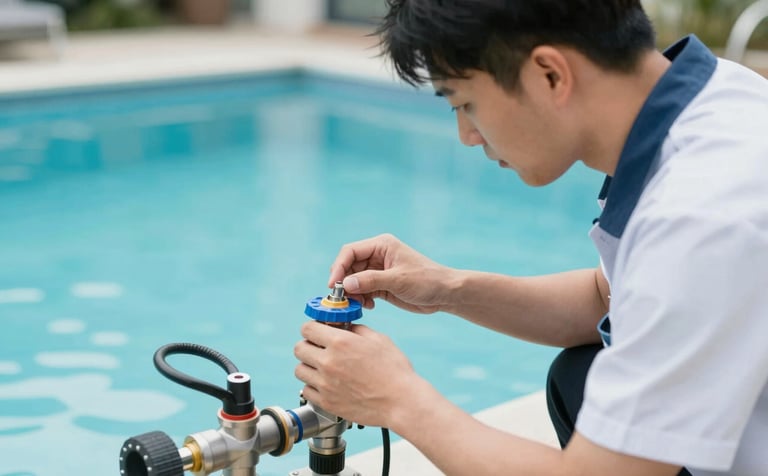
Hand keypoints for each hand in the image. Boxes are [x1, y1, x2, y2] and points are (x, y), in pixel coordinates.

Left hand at [294, 321, 421, 427]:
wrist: (401, 402)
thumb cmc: (394, 370)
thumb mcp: (378, 339)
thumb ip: (356, 330)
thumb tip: (344, 327)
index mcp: (341, 342)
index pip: (307, 329)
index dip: (312, 328)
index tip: (317, 332)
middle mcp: (328, 362)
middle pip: (299, 348)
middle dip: (309, 346)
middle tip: (319, 349)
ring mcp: (326, 384)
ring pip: (300, 370)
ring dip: (309, 366)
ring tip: (323, 368)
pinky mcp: (327, 402)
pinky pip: (306, 390)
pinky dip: (313, 386)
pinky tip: (327, 384)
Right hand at [328, 233, 454, 312]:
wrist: (445, 294)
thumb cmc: (427, 280)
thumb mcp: (398, 280)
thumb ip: (371, 281)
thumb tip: (346, 284)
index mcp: (381, 245)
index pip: (350, 252)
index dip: (339, 267)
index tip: (333, 285)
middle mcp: (377, 256)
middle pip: (349, 266)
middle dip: (344, 282)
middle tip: (343, 299)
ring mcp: (378, 271)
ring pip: (353, 280)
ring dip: (352, 293)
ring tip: (359, 304)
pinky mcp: (381, 285)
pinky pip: (362, 290)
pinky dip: (361, 299)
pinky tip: (370, 306)